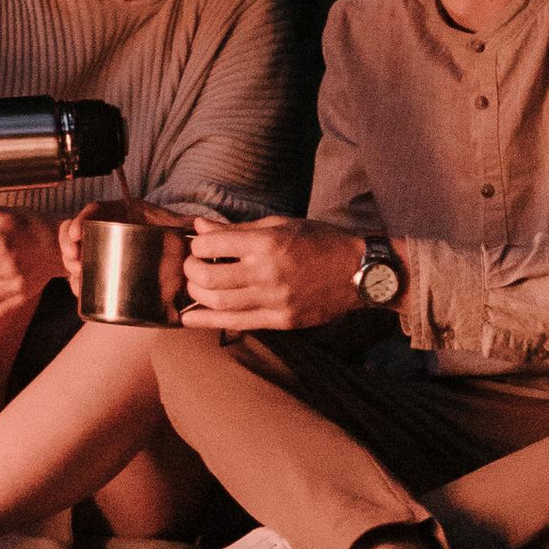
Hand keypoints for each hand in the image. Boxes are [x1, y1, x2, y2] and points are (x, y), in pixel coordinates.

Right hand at [57, 198, 176, 298]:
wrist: (163, 253)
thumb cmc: (163, 231)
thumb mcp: (168, 224)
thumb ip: (181, 223)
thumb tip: (198, 223)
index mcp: (118, 211)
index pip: (95, 210)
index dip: (81, 219)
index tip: (77, 234)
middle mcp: (104, 226)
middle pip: (79, 232)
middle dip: (70, 246)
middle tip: (74, 261)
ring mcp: (98, 245)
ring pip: (75, 251)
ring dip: (70, 263)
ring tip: (76, 277)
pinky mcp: (97, 265)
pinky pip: (79, 270)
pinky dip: (76, 280)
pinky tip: (78, 289)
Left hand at [174, 215, 370, 332]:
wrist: (357, 271)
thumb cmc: (317, 240)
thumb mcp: (278, 224)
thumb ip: (236, 228)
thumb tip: (199, 226)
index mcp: (267, 243)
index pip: (213, 246)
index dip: (196, 246)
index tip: (196, 246)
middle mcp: (268, 273)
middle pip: (210, 279)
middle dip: (191, 272)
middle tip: (191, 266)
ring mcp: (275, 301)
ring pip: (220, 304)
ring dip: (197, 296)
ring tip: (194, 287)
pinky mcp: (282, 322)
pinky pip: (238, 324)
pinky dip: (210, 321)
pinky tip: (192, 318)